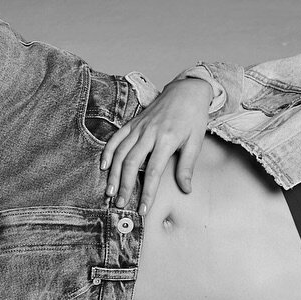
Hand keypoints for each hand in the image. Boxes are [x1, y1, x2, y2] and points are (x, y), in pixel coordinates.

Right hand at [101, 77, 212, 214]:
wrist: (187, 91)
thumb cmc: (193, 117)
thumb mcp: (195, 142)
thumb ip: (187, 167)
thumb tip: (186, 190)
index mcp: (166, 139)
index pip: (154, 171)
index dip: (148, 192)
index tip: (144, 208)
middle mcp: (149, 133)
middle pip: (132, 163)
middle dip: (125, 186)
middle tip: (121, 204)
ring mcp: (139, 127)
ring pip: (121, 153)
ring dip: (114, 174)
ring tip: (110, 192)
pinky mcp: (133, 122)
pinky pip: (116, 138)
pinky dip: (108, 152)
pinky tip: (104, 167)